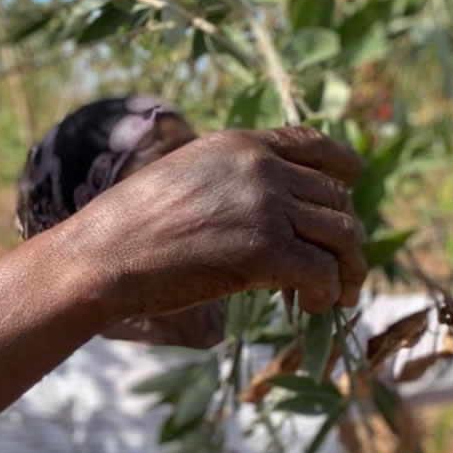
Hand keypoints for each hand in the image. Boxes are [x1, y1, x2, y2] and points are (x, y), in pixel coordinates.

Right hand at [72, 126, 366, 317]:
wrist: (102, 257)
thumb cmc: (128, 226)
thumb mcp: (184, 176)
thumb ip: (230, 179)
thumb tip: (270, 206)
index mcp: (241, 145)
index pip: (317, 146)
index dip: (344, 171)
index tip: (350, 193)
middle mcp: (261, 169)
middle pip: (336, 199)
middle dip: (345, 237)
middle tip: (342, 268)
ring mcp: (266, 208)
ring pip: (341, 236)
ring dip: (347, 269)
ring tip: (338, 294)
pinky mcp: (266, 253)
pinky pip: (323, 273)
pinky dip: (327, 294)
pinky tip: (311, 306)